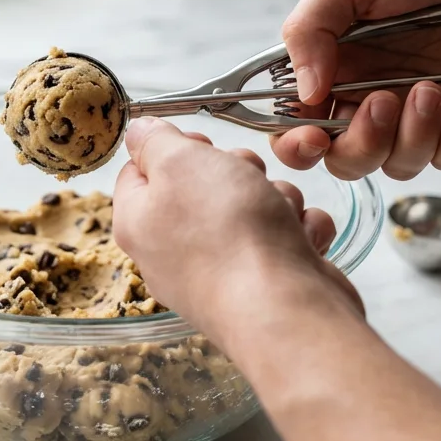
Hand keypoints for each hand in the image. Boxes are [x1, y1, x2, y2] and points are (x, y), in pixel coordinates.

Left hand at [113, 118, 363, 340]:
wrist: (284, 308)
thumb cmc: (227, 234)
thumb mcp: (180, 162)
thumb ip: (155, 140)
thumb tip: (139, 132)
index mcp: (140, 221)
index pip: (141, 169)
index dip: (175, 147)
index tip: (199, 145)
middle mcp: (174, 249)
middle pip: (206, 183)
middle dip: (238, 171)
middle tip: (242, 181)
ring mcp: (223, 269)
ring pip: (254, 205)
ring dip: (277, 199)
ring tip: (279, 216)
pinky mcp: (266, 281)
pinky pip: (286, 236)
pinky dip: (300, 232)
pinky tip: (300, 241)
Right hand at [273, 0, 440, 179]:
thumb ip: (311, 28)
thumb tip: (303, 92)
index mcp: (329, 60)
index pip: (293, 121)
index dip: (295, 142)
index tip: (313, 139)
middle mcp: (363, 93)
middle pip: (341, 158)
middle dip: (361, 143)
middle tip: (384, 102)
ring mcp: (410, 113)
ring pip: (393, 165)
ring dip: (411, 136)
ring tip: (432, 89)